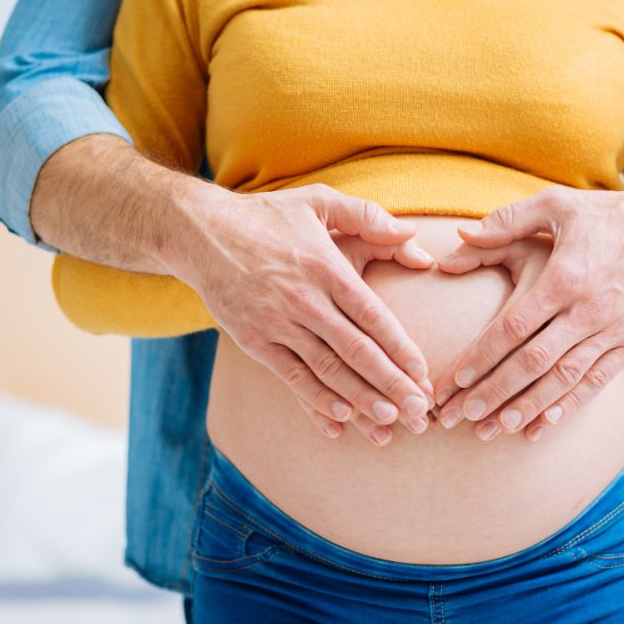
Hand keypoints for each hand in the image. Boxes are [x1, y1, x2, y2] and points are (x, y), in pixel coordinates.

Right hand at [166, 182, 436, 440]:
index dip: (400, 348)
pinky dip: (316, 400)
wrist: (199, 231)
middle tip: (419, 412)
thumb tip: (412, 234)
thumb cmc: (267, 216)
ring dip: (360, 399)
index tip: (424, 373)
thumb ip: (368, 216)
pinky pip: (291, 377)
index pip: (372, 315)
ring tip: (390, 422)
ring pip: (326, 370)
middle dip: (391, 383)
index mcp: (325, 267)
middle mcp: (303, 299)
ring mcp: (276, 323)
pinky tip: (341, 419)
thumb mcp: (319, 201)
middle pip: (356, 350)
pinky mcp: (253, 340)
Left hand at [431, 184, 623, 440]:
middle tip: (458, 415)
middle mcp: (589, 309)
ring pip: (563, 379)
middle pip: (533, 361)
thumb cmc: (603, 215)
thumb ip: (505, 222)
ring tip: (493, 429)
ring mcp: (614, 330)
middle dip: (493, 391)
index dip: (481, 356)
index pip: (513, 326)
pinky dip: (567, 406)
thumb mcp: (554, 205)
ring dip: (526, 407)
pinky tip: (540, 426)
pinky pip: (596, 382)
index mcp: (565, 276)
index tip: (453, 379)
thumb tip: (460, 236)